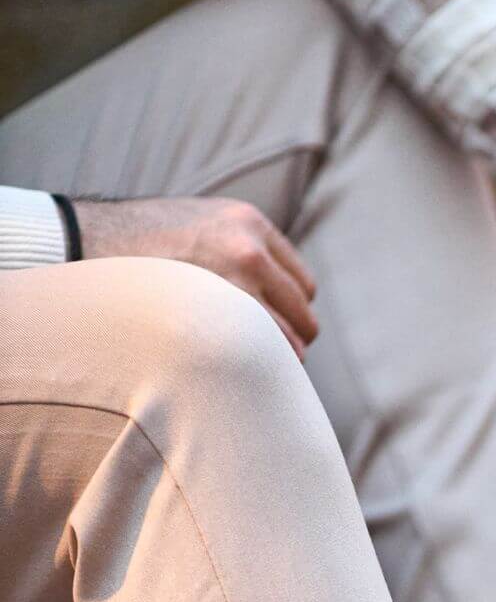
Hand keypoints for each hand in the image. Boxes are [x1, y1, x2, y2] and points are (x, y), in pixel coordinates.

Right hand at [75, 196, 317, 359]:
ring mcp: (238, 284)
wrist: (84, 245)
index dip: (290, 313)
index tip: (274, 330)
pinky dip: (260, 373)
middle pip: (304, 317)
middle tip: (263, 361)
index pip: (303, 286)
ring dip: (276, 364)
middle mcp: (251, 250)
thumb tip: (272, 301)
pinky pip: (265, 359)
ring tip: (247, 374)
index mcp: (250, 224)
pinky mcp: (219, 316)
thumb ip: (237, 251)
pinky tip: (238, 377)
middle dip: (289, 341)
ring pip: (292, 346)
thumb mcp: (196, 226)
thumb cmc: (138, 247)